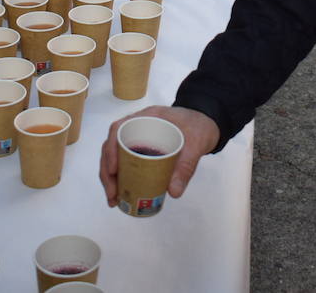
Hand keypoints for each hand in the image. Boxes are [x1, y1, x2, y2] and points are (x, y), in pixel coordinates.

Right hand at [99, 106, 219, 206]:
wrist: (208, 121)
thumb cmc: (200, 126)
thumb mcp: (196, 144)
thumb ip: (186, 166)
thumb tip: (173, 192)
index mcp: (147, 118)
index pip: (119, 129)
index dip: (111, 149)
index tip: (113, 170)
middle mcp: (137, 126)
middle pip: (112, 145)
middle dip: (107, 172)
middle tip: (113, 194)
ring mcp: (138, 137)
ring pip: (115, 155)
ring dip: (110, 177)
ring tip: (114, 198)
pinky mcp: (142, 148)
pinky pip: (126, 161)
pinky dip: (121, 177)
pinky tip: (122, 193)